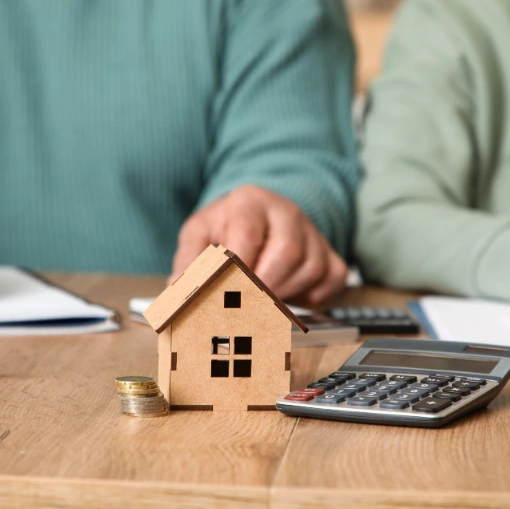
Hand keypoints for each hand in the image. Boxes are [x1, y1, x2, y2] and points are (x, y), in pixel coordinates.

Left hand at [172, 185, 346, 303]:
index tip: (225, 295)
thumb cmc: (227, 227)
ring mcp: (313, 232)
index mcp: (249, 203)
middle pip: (287, 253)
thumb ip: (188, 262)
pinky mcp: (330, 252)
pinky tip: (289, 293)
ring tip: (262, 298)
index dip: (237, 271)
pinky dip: (312, 296)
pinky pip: (331, 279)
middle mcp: (287, 212)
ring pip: (311, 269)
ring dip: (284, 293)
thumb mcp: (199, 234)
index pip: (247, 237)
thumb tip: (178, 292)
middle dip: (264, 287)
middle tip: (245, 306)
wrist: (260, 213)